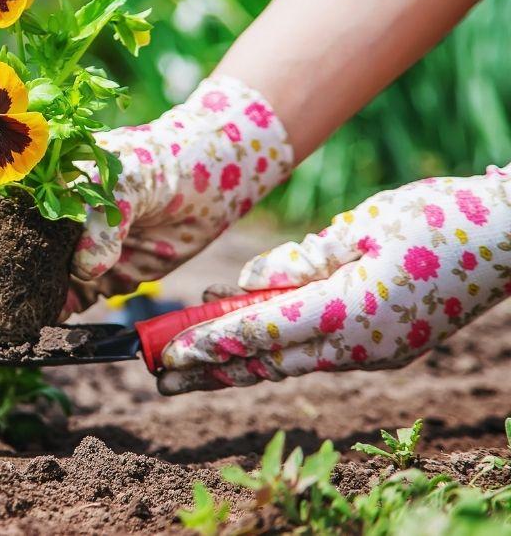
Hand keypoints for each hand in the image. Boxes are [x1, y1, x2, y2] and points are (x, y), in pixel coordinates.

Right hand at [0, 76, 292, 321]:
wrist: (209, 184)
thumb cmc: (158, 160)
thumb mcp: (126, 175)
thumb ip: (102, 218)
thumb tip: (85, 268)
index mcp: (32, 178)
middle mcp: (36, 217)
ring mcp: (57, 253)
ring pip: (0, 280)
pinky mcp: (85, 284)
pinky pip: (47, 308)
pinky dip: (22, 325)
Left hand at [158, 165, 510, 394]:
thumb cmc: (438, 218)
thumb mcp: (361, 225)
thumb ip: (298, 261)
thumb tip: (245, 283)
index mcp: (349, 310)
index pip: (258, 331)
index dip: (206, 341)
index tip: (163, 350)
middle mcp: (359, 345)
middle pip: (266, 362)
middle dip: (209, 370)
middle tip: (157, 377)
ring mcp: (377, 352)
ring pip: (292, 362)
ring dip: (240, 363)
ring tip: (190, 367)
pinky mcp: (388, 347)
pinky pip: (320, 352)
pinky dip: (280, 348)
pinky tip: (251, 341)